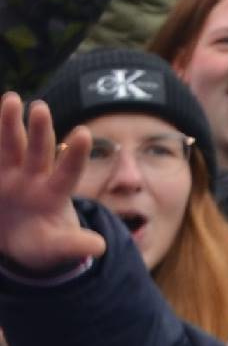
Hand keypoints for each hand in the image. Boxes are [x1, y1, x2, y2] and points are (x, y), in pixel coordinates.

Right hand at [0, 94, 102, 269]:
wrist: (18, 241)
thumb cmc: (43, 243)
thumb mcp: (57, 247)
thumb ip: (74, 245)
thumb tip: (100, 248)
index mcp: (54, 194)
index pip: (68, 172)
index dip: (75, 154)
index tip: (84, 133)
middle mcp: (34, 178)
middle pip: (39, 151)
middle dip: (39, 130)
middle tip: (41, 107)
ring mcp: (10, 174)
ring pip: (11, 145)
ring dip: (9, 124)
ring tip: (11, 98)